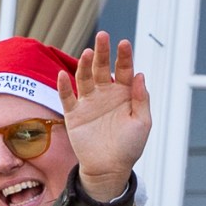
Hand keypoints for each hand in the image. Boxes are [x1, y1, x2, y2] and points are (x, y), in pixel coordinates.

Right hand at [63, 32, 153, 195]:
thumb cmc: (129, 146)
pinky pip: (67, 97)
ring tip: (87, 53)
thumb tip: (140, 74)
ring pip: (84, 78)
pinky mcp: (74, 114)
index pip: (124, 70)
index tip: (124, 43)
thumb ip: (141, 99)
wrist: (110, 168)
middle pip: (102, 67)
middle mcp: (105, 94)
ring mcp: (89, 103)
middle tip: (103, 36)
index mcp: (124, 94)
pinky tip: (63, 75)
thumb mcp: (142, 122)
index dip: (124, 56)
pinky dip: (64, 86)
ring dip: (84, 65)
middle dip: (103, 52)